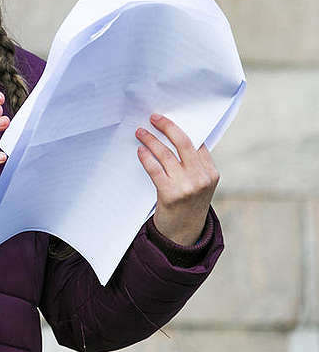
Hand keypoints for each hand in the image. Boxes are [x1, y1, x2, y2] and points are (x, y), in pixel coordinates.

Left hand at [136, 113, 219, 245]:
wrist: (183, 234)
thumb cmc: (188, 204)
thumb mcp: (199, 185)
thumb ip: (193, 165)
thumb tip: (173, 136)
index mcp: (212, 173)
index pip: (197, 144)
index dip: (180, 129)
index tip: (166, 119)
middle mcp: (202, 178)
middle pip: (183, 144)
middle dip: (167, 127)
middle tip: (153, 117)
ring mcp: (187, 186)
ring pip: (166, 155)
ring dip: (151, 140)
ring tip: (140, 132)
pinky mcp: (170, 194)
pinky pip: (155, 169)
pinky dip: (146, 157)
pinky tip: (140, 150)